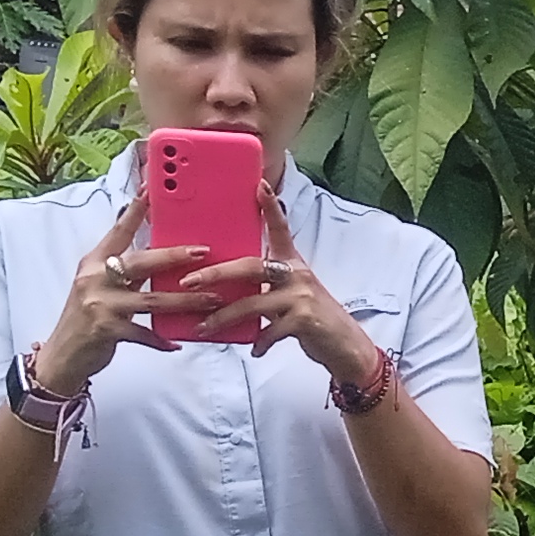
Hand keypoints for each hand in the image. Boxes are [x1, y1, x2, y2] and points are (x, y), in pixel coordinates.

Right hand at [36, 193, 183, 394]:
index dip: (134, 211)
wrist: (62, 356)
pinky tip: (177, 343)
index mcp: (94, 263)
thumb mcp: (98, 287)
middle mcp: (95, 279)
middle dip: (174, 256)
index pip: (118, 232)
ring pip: (151, 299)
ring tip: (211, 300)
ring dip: (184, 301)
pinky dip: (161, 339)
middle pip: (141, 262)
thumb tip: (155, 253)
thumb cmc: (86, 319)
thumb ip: (122, 271)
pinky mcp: (106, 330)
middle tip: (202, 252)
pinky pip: (143, 333)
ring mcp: (100, 304)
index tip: (150, 190)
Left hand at [191, 182, 380, 380]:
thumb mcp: (291, 294)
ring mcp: (301, 296)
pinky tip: (253, 350)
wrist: (346, 346)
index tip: (259, 185)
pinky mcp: (304, 320)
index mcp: (292, 263)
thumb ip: (265, 287)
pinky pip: (270, 330)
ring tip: (203, 327)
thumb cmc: (313, 318)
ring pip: (252, 303)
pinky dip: (259, 342)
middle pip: (250, 266)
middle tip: (188, 280)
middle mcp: (297, 274)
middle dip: (216, 273)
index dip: (270, 207)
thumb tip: (225, 289)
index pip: (280, 229)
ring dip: (223, 317)